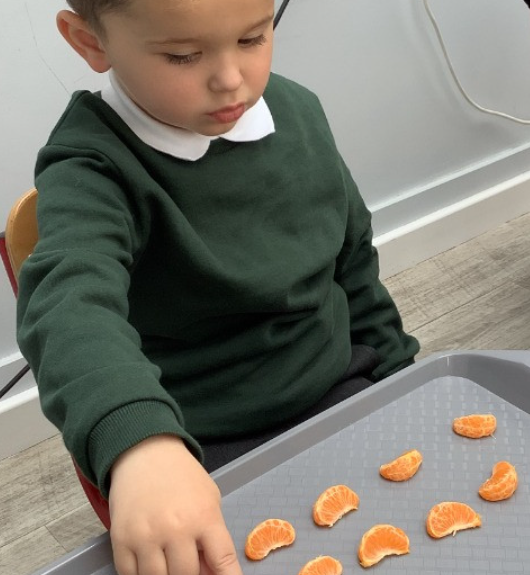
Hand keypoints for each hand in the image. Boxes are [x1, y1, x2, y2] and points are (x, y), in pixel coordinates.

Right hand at [108, 435, 243, 574]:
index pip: (223, 561)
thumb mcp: (209, 499)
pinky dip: (141, 574)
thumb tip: (212, 573)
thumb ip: (213, 536)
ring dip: (165, 574)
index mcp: (204, 516)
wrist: (145, 452)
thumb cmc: (181, 476)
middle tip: (187, 558)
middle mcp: (176, 528)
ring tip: (168, 555)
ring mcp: (146, 536)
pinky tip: (149, 559)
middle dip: (190, 573)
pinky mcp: (121, 539)